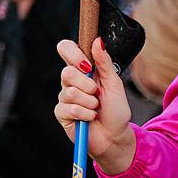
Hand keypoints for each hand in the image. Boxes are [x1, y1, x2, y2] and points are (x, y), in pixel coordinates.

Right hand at [55, 37, 136, 172]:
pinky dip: (85, 114)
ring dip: (89, 102)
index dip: (73, 54)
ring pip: (70, 92)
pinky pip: (70, 108)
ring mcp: (65, 97)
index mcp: (83, 69)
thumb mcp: (114, 84)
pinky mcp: (62, 113)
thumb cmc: (115, 110)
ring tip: (96, 108)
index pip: (66, 49)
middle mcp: (71, 81)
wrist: (115, 136)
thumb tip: (98, 40)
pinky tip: (90, 117)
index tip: (88, 65)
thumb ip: (105, 63)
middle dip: (87, 85)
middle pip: (66, 72)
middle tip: (97, 94)